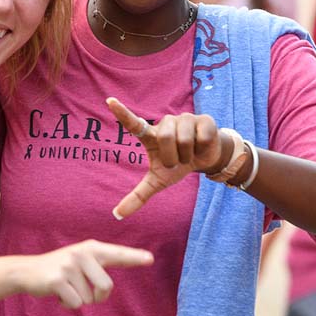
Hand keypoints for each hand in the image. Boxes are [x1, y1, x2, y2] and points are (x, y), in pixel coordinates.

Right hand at [18, 239, 153, 308]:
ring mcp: (69, 265)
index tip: (150, 259)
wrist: (28, 270)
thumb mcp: (82, 261)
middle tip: (81, 289)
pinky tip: (57, 292)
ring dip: (78, 298)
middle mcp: (82, 253)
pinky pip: (75, 304)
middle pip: (106, 287)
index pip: (117, 253)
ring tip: (66, 286)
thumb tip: (117, 276)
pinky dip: (67, 304)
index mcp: (91, 248)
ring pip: (89, 299)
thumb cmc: (61, 269)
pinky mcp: (58, 279)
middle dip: (97, 296)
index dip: (134, 257)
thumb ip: (100, 265)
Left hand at [106, 97, 235, 218]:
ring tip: (190, 153)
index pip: (133, 123)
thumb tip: (117, 214)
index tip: (109, 101)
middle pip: (165, 138)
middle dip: (173, 156)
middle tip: (178, 160)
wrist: (206, 161)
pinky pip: (201, 136)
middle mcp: (165, 123)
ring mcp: (184, 118)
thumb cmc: (177, 166)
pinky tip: (203, 146)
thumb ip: (138, 196)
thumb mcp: (158, 182)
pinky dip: (203, 148)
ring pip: (184, 139)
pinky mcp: (203, 119)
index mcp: (150, 136)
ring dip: (188, 154)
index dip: (121, 112)